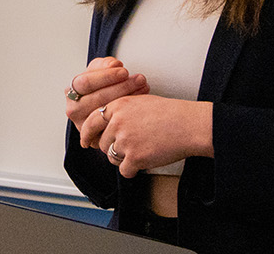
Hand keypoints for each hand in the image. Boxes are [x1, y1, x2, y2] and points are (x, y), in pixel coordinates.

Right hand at [65, 57, 148, 137]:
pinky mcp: (96, 138)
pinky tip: (140, 104)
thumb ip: (104, 65)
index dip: (106, 76)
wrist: (98, 109)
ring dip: (128, 98)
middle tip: (139, 79)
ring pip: (106, 112)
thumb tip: (114, 64)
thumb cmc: (100, 88)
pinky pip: (113, 126)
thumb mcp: (98, 73)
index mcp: (71, 92)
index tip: (124, 70)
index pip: (86, 82)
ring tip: (143, 87)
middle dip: (122, 86)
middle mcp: (73, 110)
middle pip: (98, 98)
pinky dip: (128, 113)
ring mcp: (84, 126)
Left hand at [90, 94, 213, 178]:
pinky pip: (124, 170)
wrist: (188, 125)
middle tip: (130, 147)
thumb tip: (106, 125)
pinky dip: (133, 170)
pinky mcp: (134, 157)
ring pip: (111, 157)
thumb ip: (120, 112)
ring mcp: (124, 140)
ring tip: (141, 151)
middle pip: (102, 143)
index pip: (91, 121)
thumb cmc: (169, 114)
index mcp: (117, 106)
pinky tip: (144, 162)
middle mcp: (117, 122)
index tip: (85, 141)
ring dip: (123, 158)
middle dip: (113, 148)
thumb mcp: (139, 102)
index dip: (86, 134)